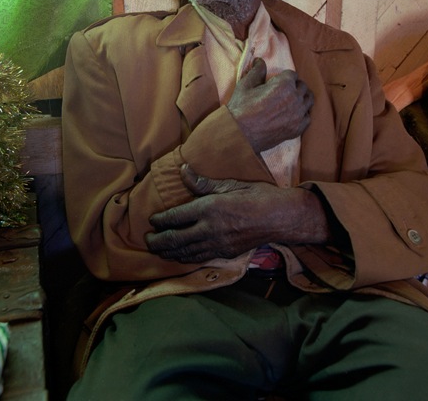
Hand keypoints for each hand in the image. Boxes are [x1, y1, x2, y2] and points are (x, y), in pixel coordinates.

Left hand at [145, 165, 327, 262]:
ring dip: (167, 252)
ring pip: (184, 252)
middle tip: (147, 239)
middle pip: (175, 239)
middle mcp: (209, 229)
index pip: (176, 217)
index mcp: (209, 208)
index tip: (152, 220)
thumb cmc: (256, 195)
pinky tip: (177, 256)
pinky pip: (198, 258)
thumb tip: (182, 169)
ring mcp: (217, 244)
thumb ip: (202, 182)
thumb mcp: (229, 184)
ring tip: (156, 249)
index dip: (160, 221)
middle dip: (158, 240)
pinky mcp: (225, 253)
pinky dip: (184, 258)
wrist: (280, 218)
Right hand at [227, 58, 313, 152]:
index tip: (278, 82)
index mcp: (284, 84)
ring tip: (292, 100)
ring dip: (302, 97)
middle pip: (302, 86)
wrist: (240, 134)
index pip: (292, 74)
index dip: (284, 77)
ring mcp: (298, 114)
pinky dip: (302, 114)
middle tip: (284, 91)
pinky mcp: (298, 128)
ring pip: (309, 100)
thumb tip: (260, 61)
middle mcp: (295, 97)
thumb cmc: (241, 108)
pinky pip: (307, 117)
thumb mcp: (246, 85)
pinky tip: (293, 114)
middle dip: (294, 86)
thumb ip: (257, 71)